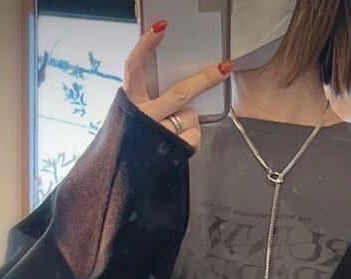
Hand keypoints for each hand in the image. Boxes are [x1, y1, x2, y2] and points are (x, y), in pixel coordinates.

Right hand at [124, 21, 231, 150]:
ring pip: (189, 117)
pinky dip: (191, 138)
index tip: (162, 27)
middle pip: (179, 93)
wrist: (127, 179)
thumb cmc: (136, 141)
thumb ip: (150, 95)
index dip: (146, 46)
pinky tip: (179, 143)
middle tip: (223, 68)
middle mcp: (141, 117)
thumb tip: (182, 85)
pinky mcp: (170, 151)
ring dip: (188, 121)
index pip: (134, 67)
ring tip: (174, 129)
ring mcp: (156, 135)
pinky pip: (193, 136)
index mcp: (130, 101)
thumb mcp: (136, 113)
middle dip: (205, 80)